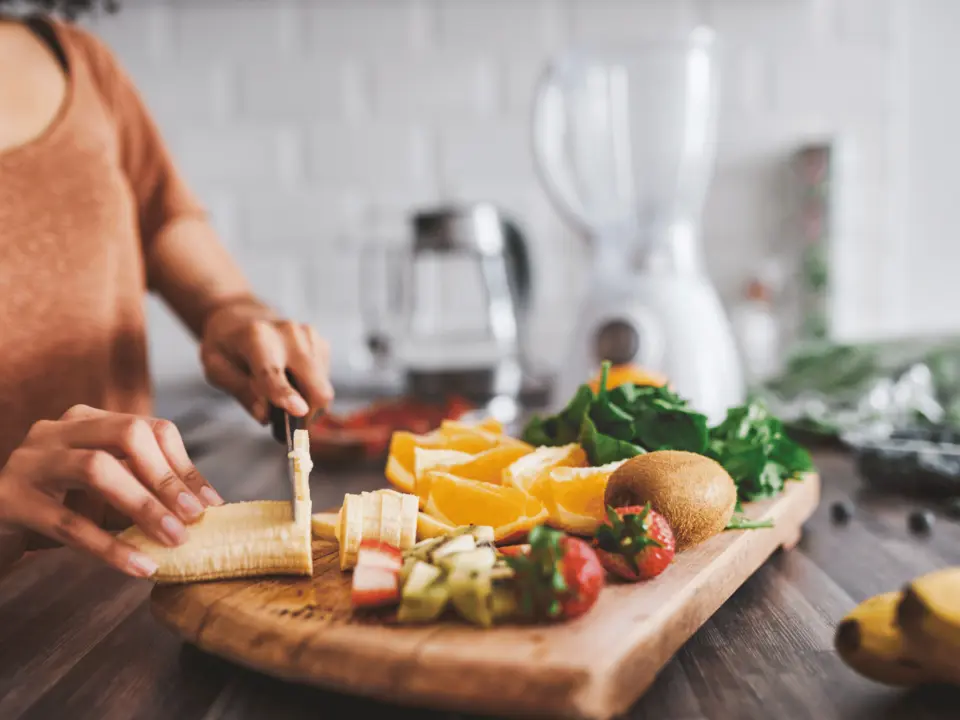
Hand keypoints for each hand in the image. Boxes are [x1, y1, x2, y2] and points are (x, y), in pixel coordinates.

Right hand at [0, 405, 223, 577]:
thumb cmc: (53, 508)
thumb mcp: (102, 492)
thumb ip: (141, 488)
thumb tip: (202, 508)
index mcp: (87, 420)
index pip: (150, 428)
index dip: (185, 465)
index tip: (210, 504)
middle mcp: (57, 430)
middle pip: (127, 435)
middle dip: (166, 477)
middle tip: (194, 518)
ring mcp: (30, 461)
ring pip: (97, 469)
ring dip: (143, 506)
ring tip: (174, 539)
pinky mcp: (11, 500)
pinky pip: (68, 522)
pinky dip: (109, 546)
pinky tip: (138, 566)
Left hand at [200, 298, 333, 423]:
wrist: (244, 317)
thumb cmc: (227, 346)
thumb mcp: (216, 368)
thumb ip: (241, 391)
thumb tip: (265, 415)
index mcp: (256, 337)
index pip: (272, 371)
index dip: (285, 393)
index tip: (298, 411)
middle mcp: (289, 334)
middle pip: (314, 385)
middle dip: (308, 414)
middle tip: (289, 430)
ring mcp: (310, 337)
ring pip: (323, 388)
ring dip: (307, 405)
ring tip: (283, 402)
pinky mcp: (322, 344)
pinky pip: (324, 382)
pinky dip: (310, 392)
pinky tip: (292, 384)